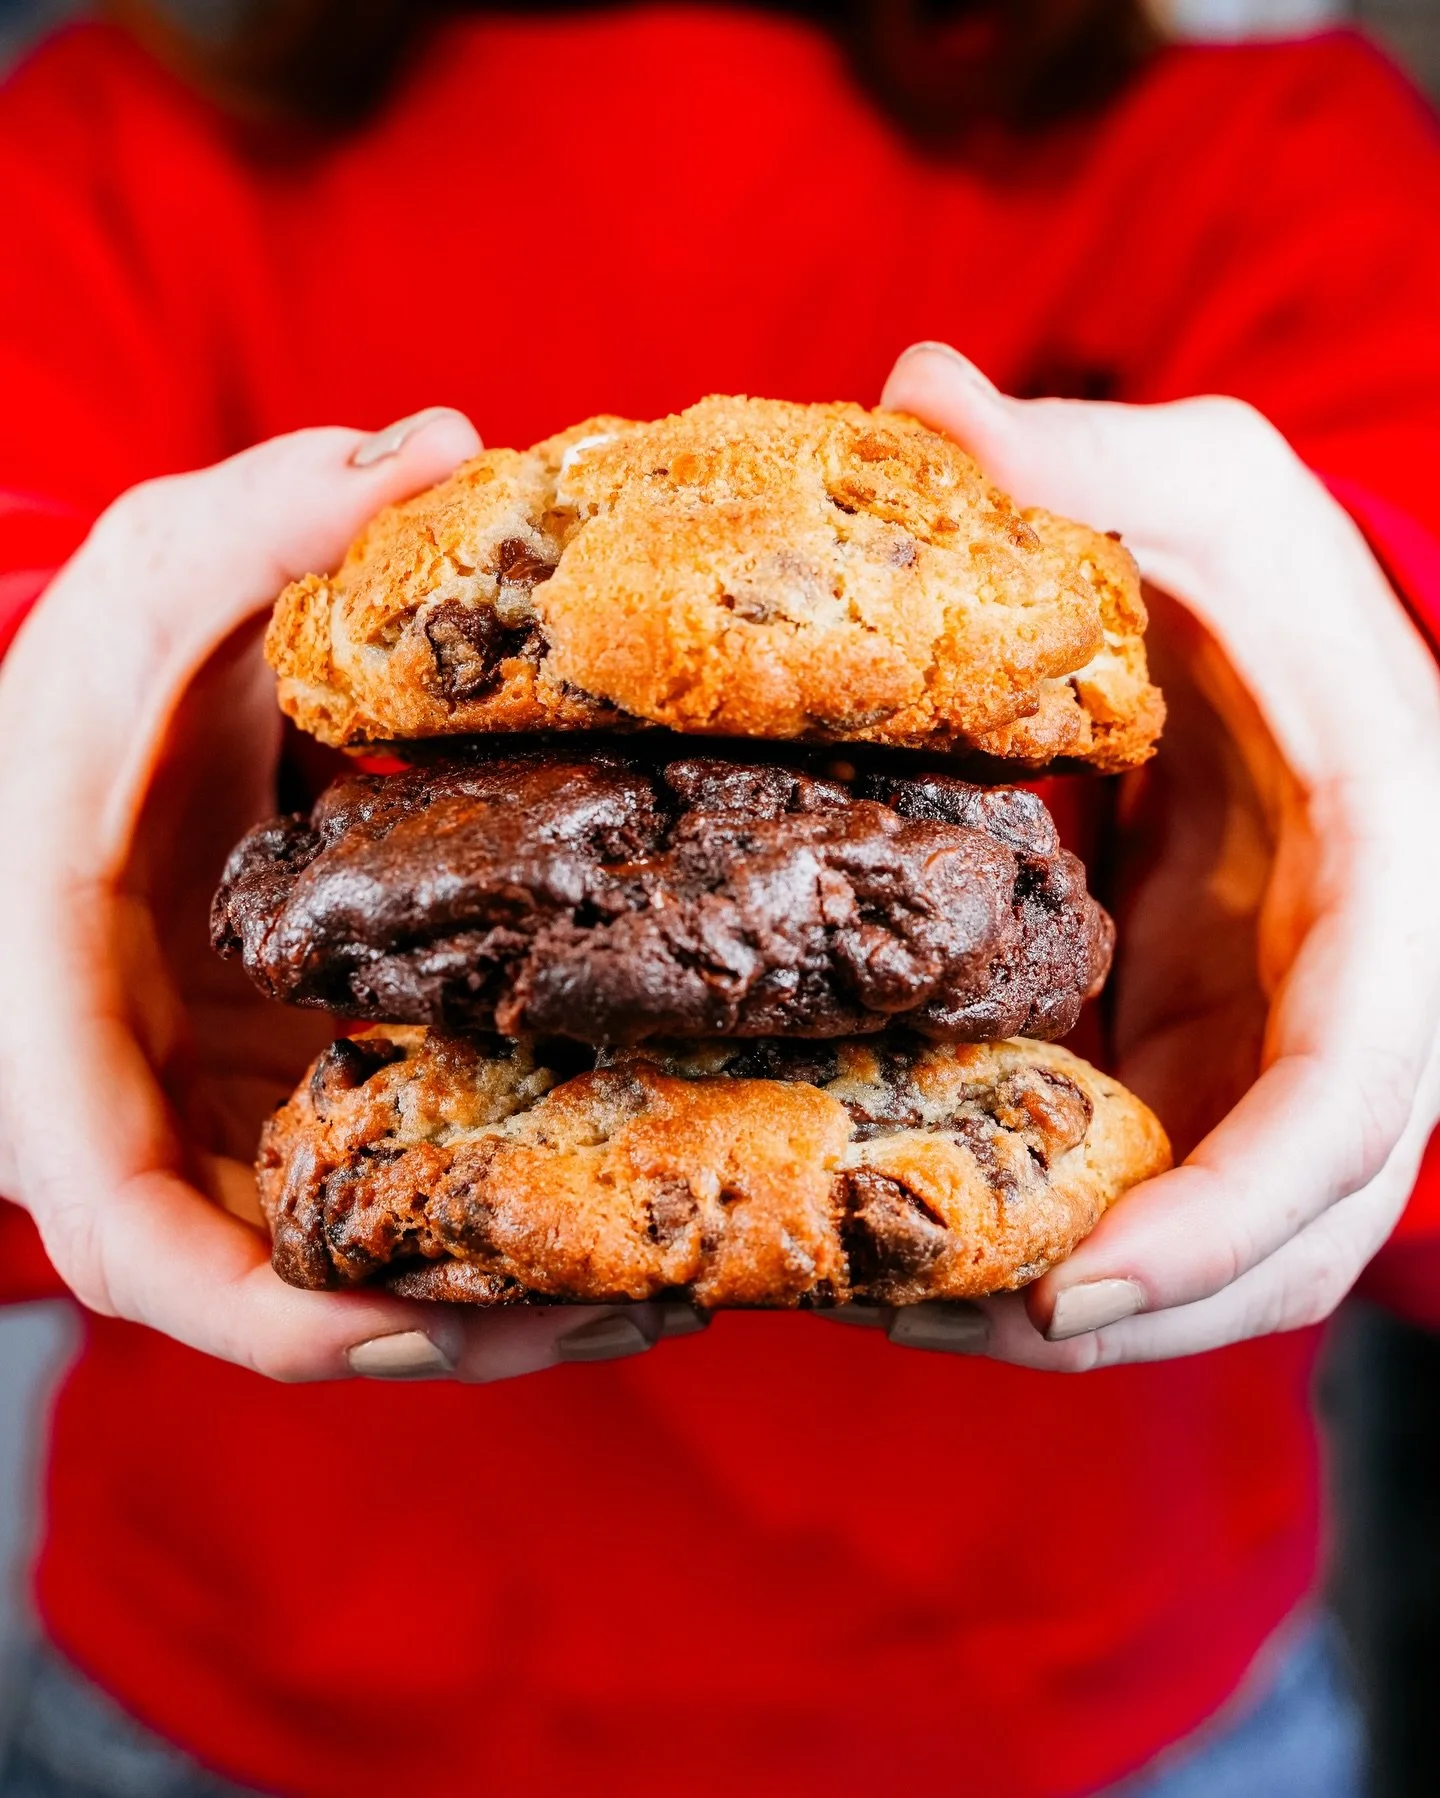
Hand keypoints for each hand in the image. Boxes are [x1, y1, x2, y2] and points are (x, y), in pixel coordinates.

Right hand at [0, 412, 678, 1380]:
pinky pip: (407, 1182)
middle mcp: (158, 1129)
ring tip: (692, 1272)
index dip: (298, 1316)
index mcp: (73, 1059)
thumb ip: (260, 524)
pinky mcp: (300, 1100)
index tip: (447, 1317)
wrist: (64, 763)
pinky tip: (638, 1159)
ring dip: (517, 1285)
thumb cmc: (62, 711)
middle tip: (656, 1301)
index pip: (152, 1255)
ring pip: (375, 1256)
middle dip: (470, 1321)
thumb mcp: (143, 594)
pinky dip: (508, 1195)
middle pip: (306, 1297)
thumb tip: (437, 450)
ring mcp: (236, 1128)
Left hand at [867, 342, 1439, 1367]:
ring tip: (888, 1308)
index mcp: (1389, 890)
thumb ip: (1087, 467)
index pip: (1348, 1095)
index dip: (1230, 1211)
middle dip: (1125, 1310)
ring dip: (1071, 1307)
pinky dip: (1050, 1237)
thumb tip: (919, 392)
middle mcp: (1354, 1008)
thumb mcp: (1207, 494)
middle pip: (1283, 1234)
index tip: (1082, 1286)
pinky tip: (909, 1230)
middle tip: (927, 1324)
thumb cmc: (1279, 578)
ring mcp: (1279, 1052)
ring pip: (1221, 1251)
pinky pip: (1151, 1193)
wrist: (1301, 650)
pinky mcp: (1206, 1062)